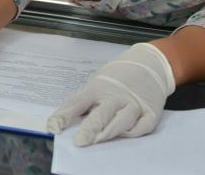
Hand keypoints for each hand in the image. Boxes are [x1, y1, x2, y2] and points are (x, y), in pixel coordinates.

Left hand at [46, 42, 175, 146]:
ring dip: (111, 131)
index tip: (53, 126)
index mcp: (98, 87)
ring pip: (123, 119)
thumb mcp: (98, 82)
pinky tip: (124, 135)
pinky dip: (134, 131)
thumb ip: (85, 100)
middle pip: (101, 112)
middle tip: (80, 141)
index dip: (65, 115)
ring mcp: (134, 104)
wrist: (150, 63)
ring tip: (99, 140)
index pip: (78, 102)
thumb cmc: (117, 76)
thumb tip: (65, 120)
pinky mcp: (151, 112)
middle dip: (90, 127)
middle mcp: (116, 96)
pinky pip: (142, 125)